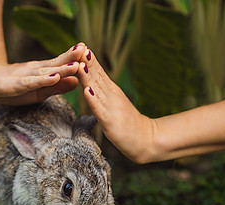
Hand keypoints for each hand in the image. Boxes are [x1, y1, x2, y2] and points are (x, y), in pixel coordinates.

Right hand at [0, 43, 85, 104]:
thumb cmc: (12, 88)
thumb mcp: (38, 91)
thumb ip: (57, 88)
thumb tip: (77, 81)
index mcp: (43, 73)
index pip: (62, 65)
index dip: (75, 60)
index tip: (91, 53)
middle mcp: (36, 71)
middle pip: (55, 64)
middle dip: (71, 58)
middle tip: (86, 51)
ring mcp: (25, 77)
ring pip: (45, 72)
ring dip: (61, 68)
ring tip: (76, 64)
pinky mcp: (15, 85)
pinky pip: (31, 83)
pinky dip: (43, 80)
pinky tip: (53, 77)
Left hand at [78, 47, 155, 162]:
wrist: (145, 139)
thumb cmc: (126, 122)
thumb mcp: (112, 103)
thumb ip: (102, 93)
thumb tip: (90, 82)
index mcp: (110, 91)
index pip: (98, 72)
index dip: (89, 59)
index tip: (79, 45)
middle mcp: (111, 95)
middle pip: (97, 76)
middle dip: (87, 61)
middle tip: (79, 47)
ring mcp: (111, 107)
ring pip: (97, 89)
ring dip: (88, 76)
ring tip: (80, 63)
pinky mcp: (110, 121)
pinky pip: (99, 109)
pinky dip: (93, 99)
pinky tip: (87, 90)